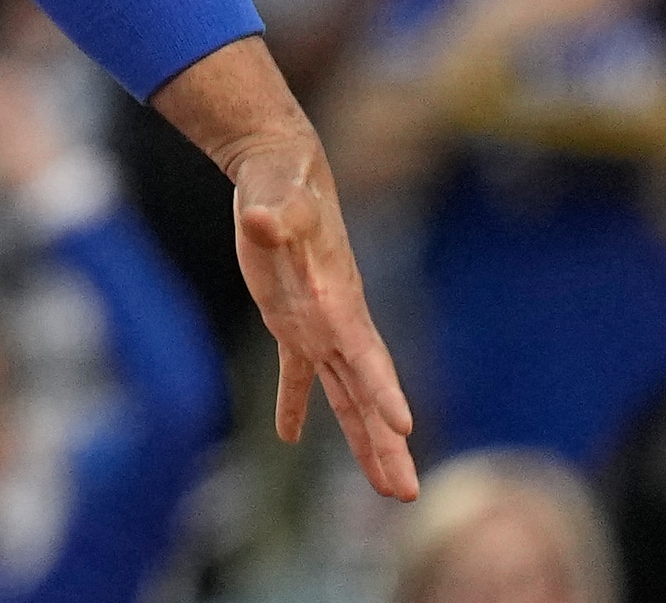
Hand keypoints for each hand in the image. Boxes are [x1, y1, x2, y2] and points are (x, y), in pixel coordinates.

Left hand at [229, 133, 419, 500]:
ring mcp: (317, 326)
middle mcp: (335, 322)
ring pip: (344, 395)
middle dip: (386, 443)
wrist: (282, 172)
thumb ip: (273, 211)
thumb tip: (259, 218)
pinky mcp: (290, 322)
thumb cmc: (282, 182)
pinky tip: (287, 437)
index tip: (404, 427)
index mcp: (337, 299)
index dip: (382, 388)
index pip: (365, 352)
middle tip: (406, 493)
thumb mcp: (277, 194)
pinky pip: (298, 375)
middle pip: (366, 392)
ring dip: (363, 441)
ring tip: (389, 490)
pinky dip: (294, 405)